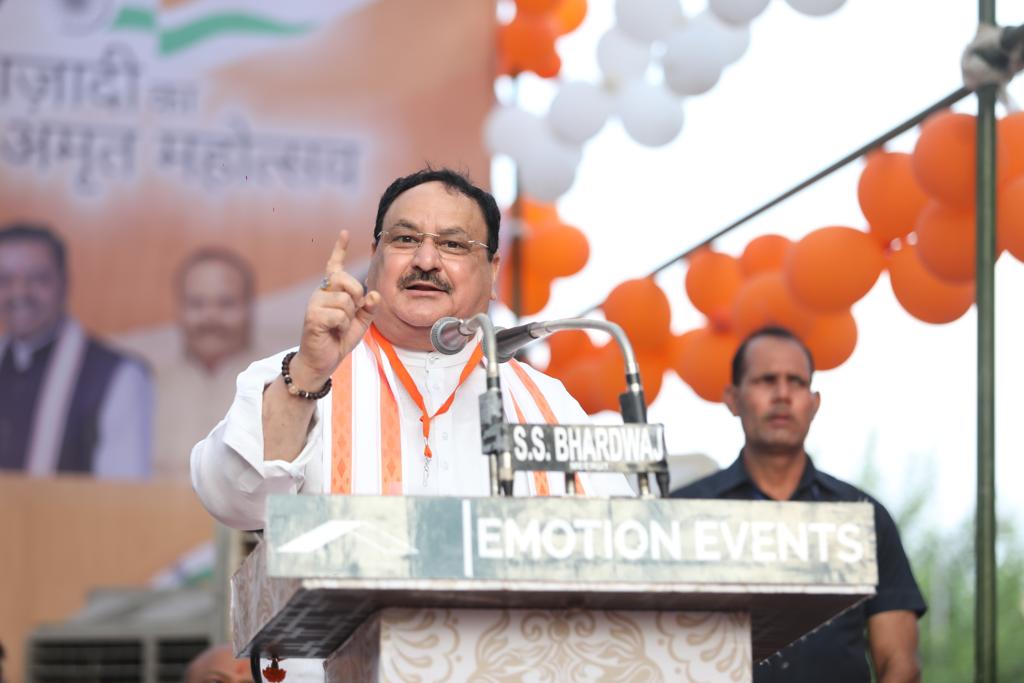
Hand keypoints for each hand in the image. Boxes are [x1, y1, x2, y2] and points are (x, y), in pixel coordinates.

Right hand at [291, 230, 379, 385]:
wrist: (322, 362)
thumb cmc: (338, 340)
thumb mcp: (359, 323)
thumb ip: (368, 308)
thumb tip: (373, 294)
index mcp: (331, 291)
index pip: (335, 266)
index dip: (339, 249)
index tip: (344, 233)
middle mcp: (321, 293)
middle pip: (347, 280)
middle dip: (356, 297)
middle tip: (351, 314)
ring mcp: (314, 303)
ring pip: (345, 300)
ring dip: (349, 317)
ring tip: (338, 327)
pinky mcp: (312, 316)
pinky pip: (339, 314)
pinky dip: (342, 326)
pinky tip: (333, 331)